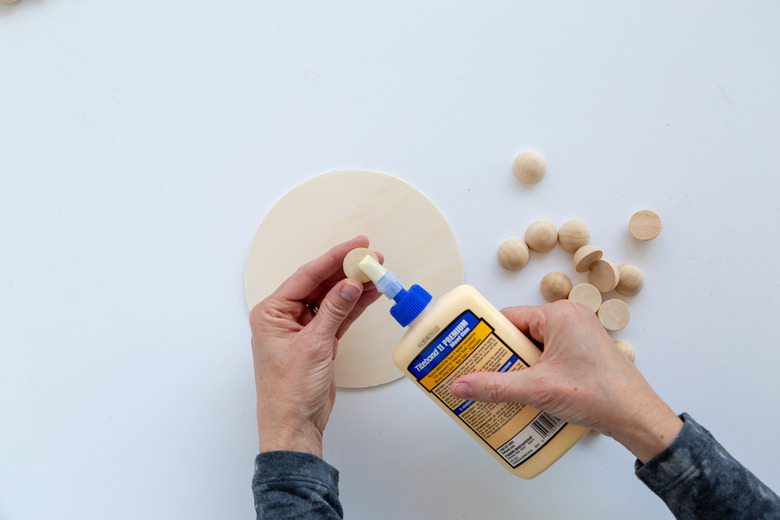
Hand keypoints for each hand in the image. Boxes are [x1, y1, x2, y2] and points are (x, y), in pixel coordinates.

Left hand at [249, 236, 381, 456]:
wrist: (294, 426)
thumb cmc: (288, 392)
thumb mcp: (313, 346)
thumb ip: (334, 311)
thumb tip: (350, 284)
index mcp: (271, 312)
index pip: (306, 276)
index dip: (333, 259)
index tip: (356, 246)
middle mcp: (285, 317)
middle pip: (320, 284)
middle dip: (347, 271)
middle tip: (372, 259)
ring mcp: (303, 328)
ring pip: (332, 299)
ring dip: (354, 287)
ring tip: (378, 274)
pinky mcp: (319, 341)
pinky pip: (338, 316)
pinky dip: (355, 306)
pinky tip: (370, 294)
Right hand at [451, 300, 682, 462]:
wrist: (637, 416)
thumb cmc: (600, 394)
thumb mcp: (539, 389)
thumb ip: (496, 387)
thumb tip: (461, 385)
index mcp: (559, 315)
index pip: (509, 318)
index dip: (488, 336)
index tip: (470, 352)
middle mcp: (570, 317)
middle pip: (521, 332)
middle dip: (502, 355)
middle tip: (483, 374)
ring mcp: (579, 334)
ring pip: (535, 345)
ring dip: (519, 365)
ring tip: (503, 386)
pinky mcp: (584, 350)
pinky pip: (550, 354)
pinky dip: (537, 370)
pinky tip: (528, 390)